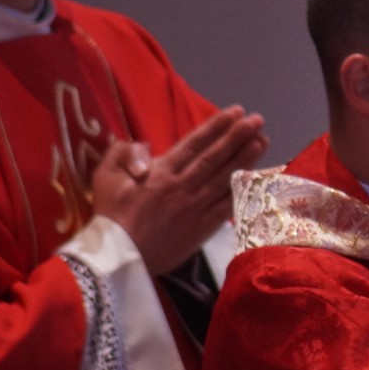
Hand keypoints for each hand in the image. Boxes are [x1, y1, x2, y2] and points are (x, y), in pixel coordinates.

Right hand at [93, 105, 268, 274]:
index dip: (216, 126)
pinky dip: (242, 192)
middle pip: (215, 157)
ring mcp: (195, 208)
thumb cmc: (110, 215)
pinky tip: (256, 179)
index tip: (235, 112)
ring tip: (263, 141)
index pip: (195, 144)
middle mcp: (183, 186)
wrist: (119, 257)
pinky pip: (227, 207)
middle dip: (238, 137)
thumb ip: (124, 152)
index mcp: (160, 172)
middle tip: (257, 121)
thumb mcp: (105, 175)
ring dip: (246, 159)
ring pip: (225, 179)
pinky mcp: (203, 229)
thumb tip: (146, 145)